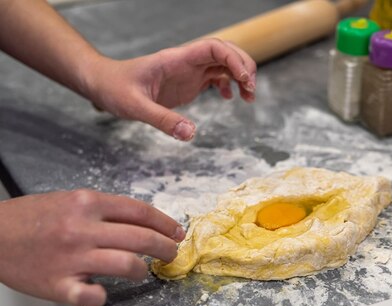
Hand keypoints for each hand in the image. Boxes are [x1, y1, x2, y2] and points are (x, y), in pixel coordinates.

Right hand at [0, 190, 184, 305]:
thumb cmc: (33, 217)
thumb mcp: (69, 200)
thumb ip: (104, 210)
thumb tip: (143, 222)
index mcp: (87, 203)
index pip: (140, 212)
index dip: (165, 223)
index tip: (177, 232)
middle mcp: (82, 228)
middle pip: (142, 238)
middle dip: (165, 248)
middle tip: (171, 254)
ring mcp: (71, 257)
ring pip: (127, 265)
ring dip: (142, 270)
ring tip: (142, 271)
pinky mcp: (58, 284)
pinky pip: (91, 295)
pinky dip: (102, 297)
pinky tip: (103, 294)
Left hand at [83, 38, 256, 140]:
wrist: (103, 84)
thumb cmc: (115, 89)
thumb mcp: (135, 107)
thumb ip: (162, 120)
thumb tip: (190, 134)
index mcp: (175, 59)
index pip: (212, 48)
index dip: (233, 59)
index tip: (244, 79)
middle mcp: (186, 62)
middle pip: (225, 52)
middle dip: (243, 65)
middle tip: (251, 90)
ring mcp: (188, 71)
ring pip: (223, 64)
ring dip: (240, 76)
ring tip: (249, 98)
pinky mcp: (188, 82)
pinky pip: (215, 77)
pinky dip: (228, 85)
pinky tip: (230, 99)